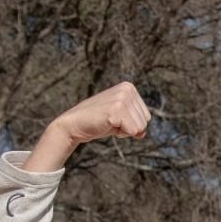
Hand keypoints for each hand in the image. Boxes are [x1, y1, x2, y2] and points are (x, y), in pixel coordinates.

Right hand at [25, 82, 151, 171]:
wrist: (74, 124)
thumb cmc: (98, 121)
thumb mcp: (121, 119)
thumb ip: (135, 123)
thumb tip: (142, 133)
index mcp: (129, 87)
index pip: (146, 117)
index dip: (131, 123)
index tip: (115, 118)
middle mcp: (127, 89)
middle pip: (145, 122)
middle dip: (129, 127)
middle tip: (110, 121)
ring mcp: (122, 98)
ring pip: (140, 128)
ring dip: (124, 131)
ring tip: (108, 122)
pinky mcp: (116, 110)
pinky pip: (133, 131)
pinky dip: (120, 134)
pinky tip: (107, 125)